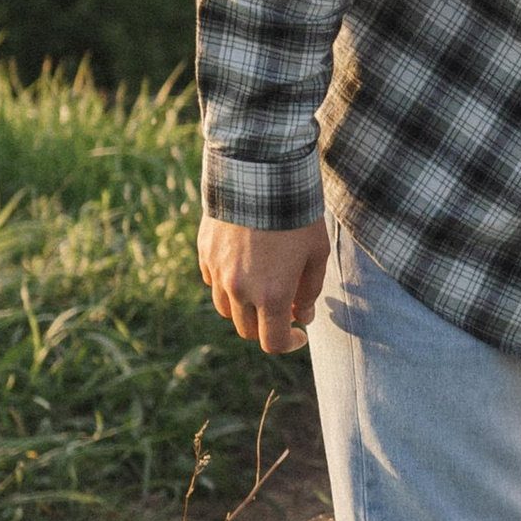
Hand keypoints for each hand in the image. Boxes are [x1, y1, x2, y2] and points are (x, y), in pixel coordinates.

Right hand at [199, 217, 330, 353]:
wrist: (260, 176)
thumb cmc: (297, 215)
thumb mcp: (315, 253)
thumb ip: (309, 291)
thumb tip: (302, 316)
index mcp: (271, 296)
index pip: (272, 341)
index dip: (289, 344)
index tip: (299, 333)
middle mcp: (239, 290)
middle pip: (247, 330)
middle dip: (267, 326)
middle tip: (283, 308)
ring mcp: (218, 272)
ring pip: (226, 309)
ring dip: (244, 307)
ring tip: (262, 285)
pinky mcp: (204, 253)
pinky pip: (212, 281)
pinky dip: (226, 283)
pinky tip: (243, 265)